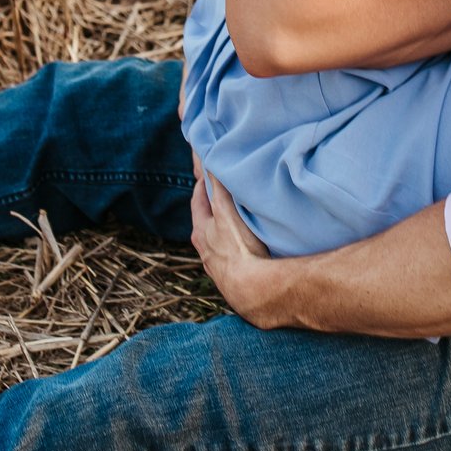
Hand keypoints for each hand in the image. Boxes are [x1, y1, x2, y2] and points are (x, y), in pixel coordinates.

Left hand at [190, 158, 285, 326]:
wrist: (252, 290)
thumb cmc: (238, 249)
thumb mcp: (225, 210)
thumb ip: (218, 186)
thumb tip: (208, 160)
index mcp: (200, 231)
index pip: (197, 201)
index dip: (203, 185)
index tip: (208, 173)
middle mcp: (205, 250)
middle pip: (206, 222)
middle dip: (214, 207)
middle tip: (224, 194)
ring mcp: (218, 265)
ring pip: (218, 240)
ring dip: (225, 229)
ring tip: (239, 219)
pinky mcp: (232, 278)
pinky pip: (232, 256)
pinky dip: (237, 247)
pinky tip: (249, 247)